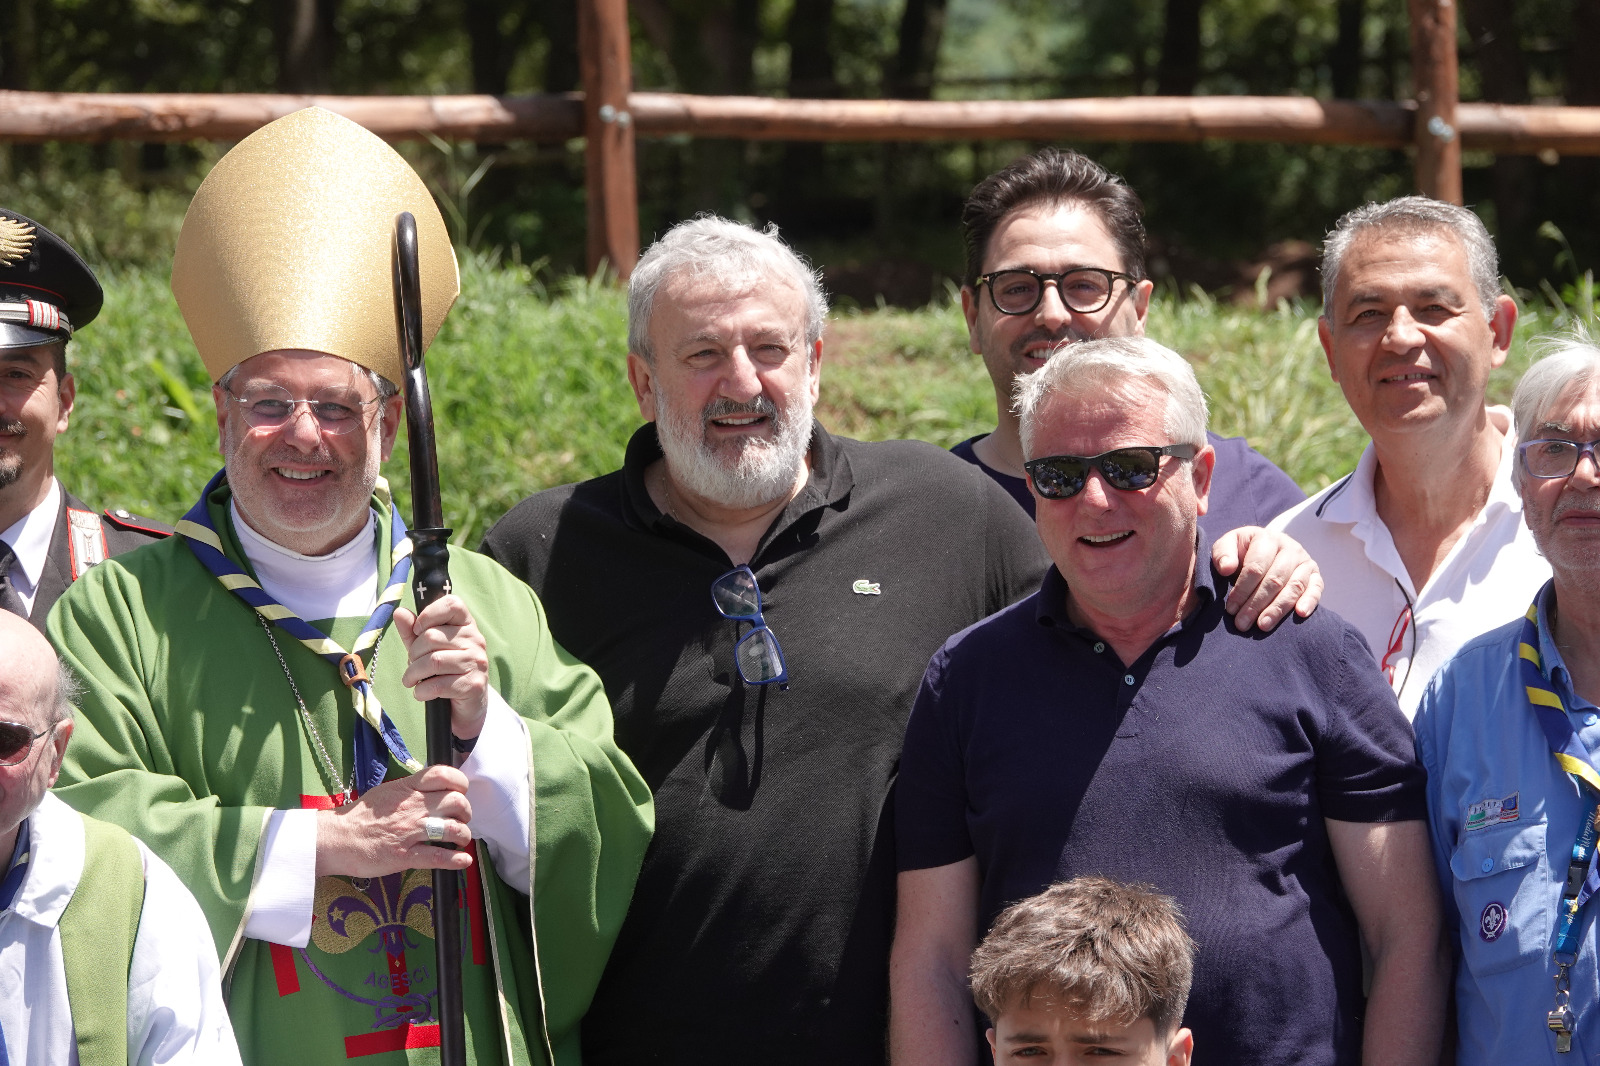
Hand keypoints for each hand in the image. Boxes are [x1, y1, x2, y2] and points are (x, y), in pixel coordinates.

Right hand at [314, 765, 474, 877]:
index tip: (460, 792)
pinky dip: (455, 860)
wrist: (335, 839)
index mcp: (407, 788)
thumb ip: (411, 789)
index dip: (459, 783)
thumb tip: (433, 788)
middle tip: (460, 820)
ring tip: (460, 840)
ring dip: (463, 835)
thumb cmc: (360, 817)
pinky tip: (462, 861)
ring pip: (452, 829)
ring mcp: (409, 831)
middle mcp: (412, 807)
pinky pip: (438, 857)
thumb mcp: (387, 792)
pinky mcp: (404, 856)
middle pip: (455, 802)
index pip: (443, 774)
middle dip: (465, 812)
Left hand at [393, 595, 489, 738]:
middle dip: (413, 653)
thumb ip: (412, 631)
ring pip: (433, 661)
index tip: (417, 630)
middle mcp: (476, 640)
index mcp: (466, 625)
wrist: (467, 705)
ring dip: (413, 674)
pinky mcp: (473, 684)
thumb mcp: (425, 648)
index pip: (452, 604)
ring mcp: (477, 662)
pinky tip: (422, 693)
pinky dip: (422, 691)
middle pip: (432, 636)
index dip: (429, 614)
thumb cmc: (445, 671)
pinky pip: (438, 684)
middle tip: (411, 664)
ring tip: (411, 680)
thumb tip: (399, 612)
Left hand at [1211, 526, 1322, 631]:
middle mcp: (1289, 548)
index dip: (1242, 589)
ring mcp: (1304, 561)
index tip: (1231, 609)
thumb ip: (1223, 553)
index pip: (1255, 567)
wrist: (1265, 547)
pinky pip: (1316, 588)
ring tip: (1263, 625)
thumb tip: (1227, 568)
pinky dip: (1310, 601)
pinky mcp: (1315, 574)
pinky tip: (1300, 614)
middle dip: (1257, 604)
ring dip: (1278, 608)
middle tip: (1243, 623)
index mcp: (1267, 539)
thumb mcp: (1229, 545)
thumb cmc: (1243, 550)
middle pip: (1274, 579)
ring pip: (1294, 586)